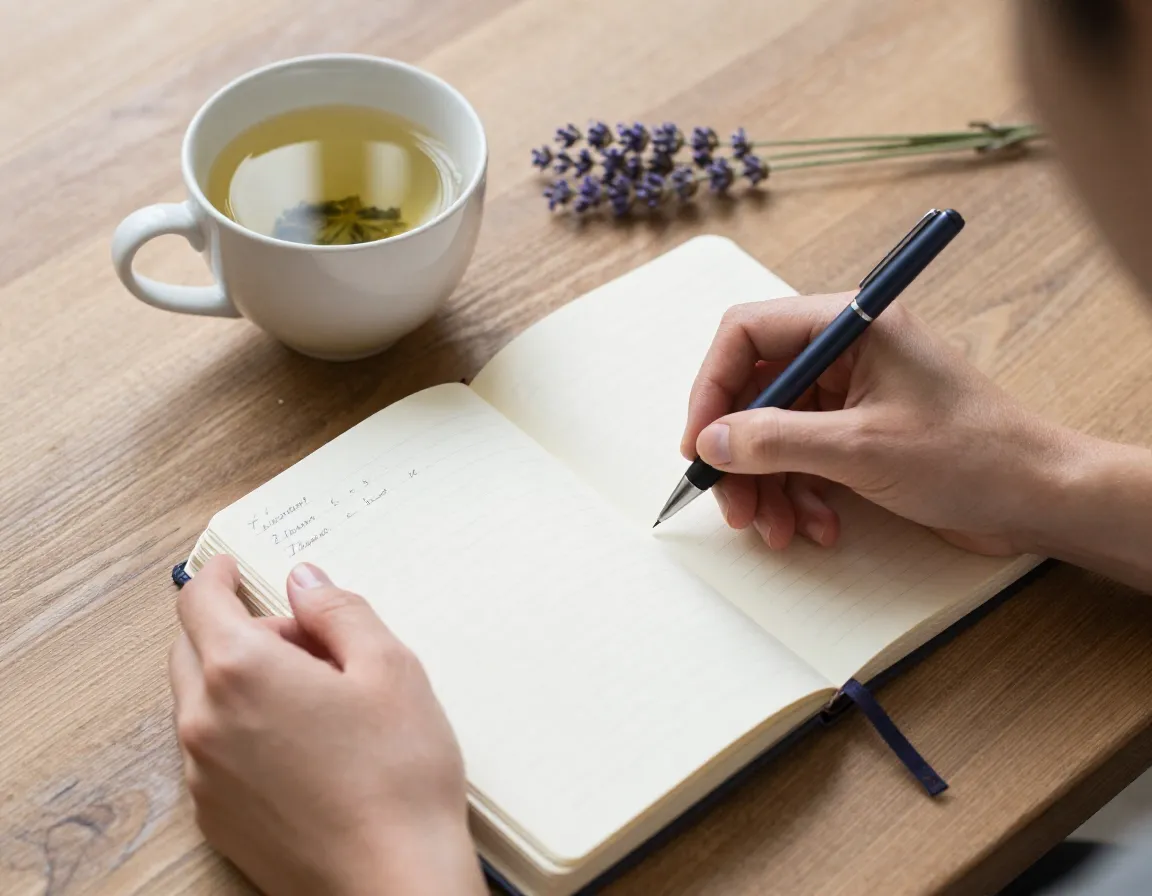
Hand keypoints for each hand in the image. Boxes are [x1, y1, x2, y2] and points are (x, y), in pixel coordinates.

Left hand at [169, 556, 485, 895]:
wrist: (391, 882)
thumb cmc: (398, 777)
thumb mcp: (389, 667)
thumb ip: (339, 611)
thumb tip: (305, 583)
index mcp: (242, 671)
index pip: (200, 601)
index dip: (217, 574)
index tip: (231, 568)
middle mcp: (205, 721)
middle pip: (194, 648)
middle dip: (240, 628)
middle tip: (308, 641)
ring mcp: (203, 775)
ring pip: (202, 700)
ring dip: (241, 680)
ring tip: (317, 700)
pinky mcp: (215, 816)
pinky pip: (212, 749)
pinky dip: (241, 728)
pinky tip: (305, 747)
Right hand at [682, 294, 1078, 555]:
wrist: (1039, 499)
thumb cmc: (973, 456)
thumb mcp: (862, 448)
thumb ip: (777, 440)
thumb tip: (712, 439)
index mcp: (850, 324)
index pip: (748, 334)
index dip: (712, 387)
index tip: (700, 442)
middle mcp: (845, 351)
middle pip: (754, 391)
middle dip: (740, 453)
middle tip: (734, 505)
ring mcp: (851, 394)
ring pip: (772, 433)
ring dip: (767, 486)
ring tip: (777, 530)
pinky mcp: (857, 433)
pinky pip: (801, 458)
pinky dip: (799, 495)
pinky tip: (818, 526)